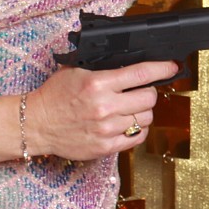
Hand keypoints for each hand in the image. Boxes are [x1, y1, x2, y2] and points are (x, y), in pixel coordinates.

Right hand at [27, 60, 179, 160]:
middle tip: (142, 90)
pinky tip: (128, 124)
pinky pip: (137, 138)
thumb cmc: (55, 95)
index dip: (163, 68)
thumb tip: (130, 61)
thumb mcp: (76, 70)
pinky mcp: (105, 147)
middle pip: (149, 98)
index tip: (172, 67)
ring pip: (146, 119)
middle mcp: (105, 106)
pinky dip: (138, 130)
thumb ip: (103, 66)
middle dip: (149, 91)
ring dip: (143, 112)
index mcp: (98, 83)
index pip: (142, 73)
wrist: (36, 124)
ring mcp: (106, 129)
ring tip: (131, 108)